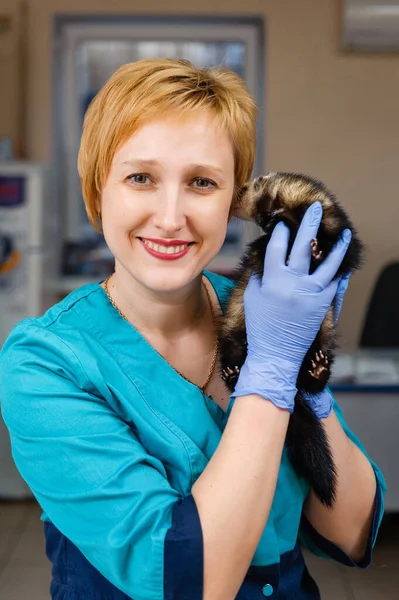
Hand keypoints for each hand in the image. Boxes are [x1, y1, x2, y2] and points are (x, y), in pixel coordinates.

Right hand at [232, 202, 351, 411]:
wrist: (275, 354)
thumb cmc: (260, 326)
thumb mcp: (252, 298)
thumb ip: (259, 275)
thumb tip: (266, 257)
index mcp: (273, 280)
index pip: (278, 247)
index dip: (280, 232)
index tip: (283, 223)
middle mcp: (294, 283)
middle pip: (304, 247)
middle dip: (310, 225)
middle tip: (316, 209)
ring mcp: (311, 294)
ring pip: (329, 264)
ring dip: (338, 247)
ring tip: (345, 233)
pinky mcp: (322, 305)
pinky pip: (335, 284)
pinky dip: (341, 272)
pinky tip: (345, 263)